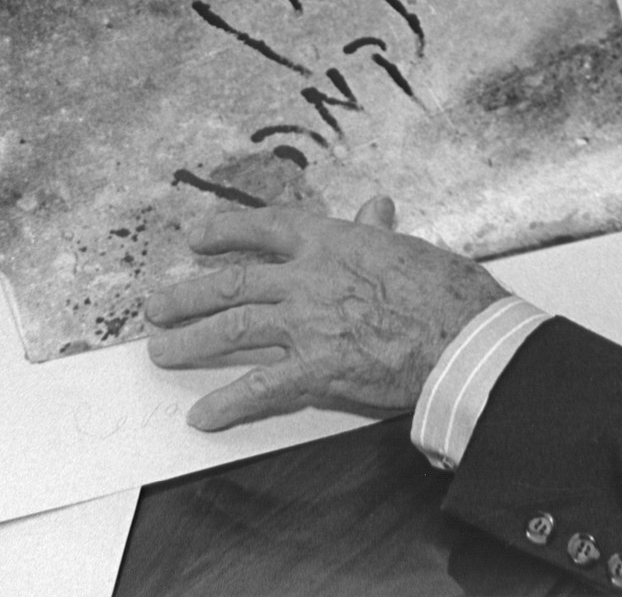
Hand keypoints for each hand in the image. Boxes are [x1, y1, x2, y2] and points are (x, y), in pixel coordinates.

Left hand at [144, 197, 508, 430]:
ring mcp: (307, 322)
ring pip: (233, 327)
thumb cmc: (445, 290)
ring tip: (161, 352)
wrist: (463, 335)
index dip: (225, 231)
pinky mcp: (316, 367)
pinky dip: (226, 402)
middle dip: (188, 294)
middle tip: (157, 306)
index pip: (264, 228)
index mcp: (331, 241)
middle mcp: (308, 276)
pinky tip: (203, 414)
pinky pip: (259, 386)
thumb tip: (375, 206)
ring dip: (191, 341)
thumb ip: (377, 231)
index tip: (196, 238)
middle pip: (232, 281)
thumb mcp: (407, 248)